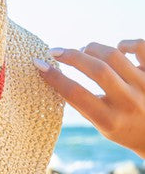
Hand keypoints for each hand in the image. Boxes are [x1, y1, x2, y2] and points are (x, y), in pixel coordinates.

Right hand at [33, 39, 144, 158]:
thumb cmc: (124, 129)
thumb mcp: (102, 126)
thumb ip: (84, 105)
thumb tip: (56, 78)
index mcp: (110, 120)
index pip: (76, 94)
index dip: (54, 77)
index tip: (39, 64)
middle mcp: (129, 102)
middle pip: (97, 69)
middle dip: (72, 56)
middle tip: (56, 51)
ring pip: (114, 55)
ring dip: (92, 49)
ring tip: (83, 51)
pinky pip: (140, 47)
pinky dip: (126, 44)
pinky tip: (118, 49)